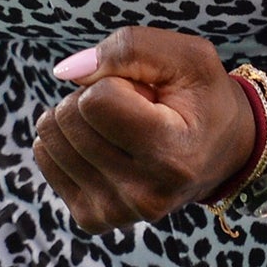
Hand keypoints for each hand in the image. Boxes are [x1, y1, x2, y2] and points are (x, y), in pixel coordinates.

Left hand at [32, 26, 256, 233]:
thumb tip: (64, 72)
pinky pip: (45, 158)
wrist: (221, 152)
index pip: (96, 100)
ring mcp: (115, 212)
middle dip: (92, 96)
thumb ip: (129, 48)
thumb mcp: (187, 57)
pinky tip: (105, 145)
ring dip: (79, 118)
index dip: (114, 80)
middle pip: (68, 117)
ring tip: (122, 128)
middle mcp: (144, 194)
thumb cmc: (202, 97)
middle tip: (135, 109)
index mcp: (172, 156)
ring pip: (49, 137)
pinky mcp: (92, 218)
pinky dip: (68, 140)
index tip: (146, 93)